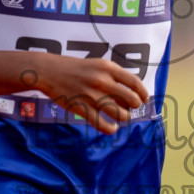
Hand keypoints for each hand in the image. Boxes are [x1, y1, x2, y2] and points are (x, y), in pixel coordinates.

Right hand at [31, 56, 150, 134]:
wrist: (49, 71)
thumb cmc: (76, 69)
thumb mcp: (98, 64)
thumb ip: (114, 75)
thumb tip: (132, 92)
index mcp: (108, 67)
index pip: (135, 82)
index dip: (143, 94)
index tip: (144, 100)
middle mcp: (102, 80)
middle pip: (131, 99)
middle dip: (134, 107)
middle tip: (130, 109)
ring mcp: (91, 95)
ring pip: (119, 113)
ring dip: (124, 118)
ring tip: (121, 117)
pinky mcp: (81, 107)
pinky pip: (102, 124)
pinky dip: (111, 129)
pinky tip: (112, 128)